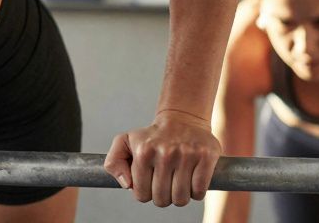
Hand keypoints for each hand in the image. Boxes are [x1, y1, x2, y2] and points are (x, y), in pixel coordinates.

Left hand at [104, 109, 220, 206]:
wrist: (182, 119)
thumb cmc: (152, 136)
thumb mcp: (124, 142)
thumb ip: (113, 163)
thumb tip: (127, 185)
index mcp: (143, 152)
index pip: (141, 194)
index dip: (145, 193)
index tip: (149, 183)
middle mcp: (165, 153)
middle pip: (162, 199)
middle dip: (162, 197)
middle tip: (164, 184)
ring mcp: (187, 154)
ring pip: (181, 199)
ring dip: (179, 197)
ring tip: (177, 183)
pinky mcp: (206, 157)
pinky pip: (199, 192)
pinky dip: (195, 193)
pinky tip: (191, 181)